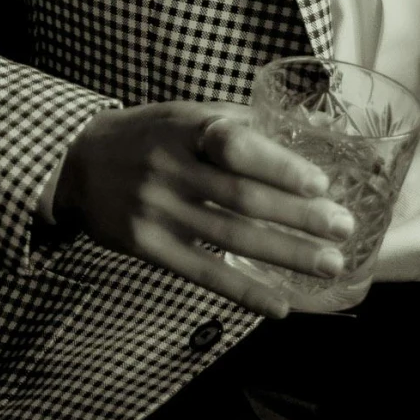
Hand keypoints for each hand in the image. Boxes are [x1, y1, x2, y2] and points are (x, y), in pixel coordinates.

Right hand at [52, 102, 356, 317]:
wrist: (76, 165)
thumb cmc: (146, 136)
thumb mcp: (186, 115)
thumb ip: (242, 124)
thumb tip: (317, 132)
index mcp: (185, 129)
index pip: (234, 146)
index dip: (277, 165)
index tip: (320, 183)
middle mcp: (170, 168)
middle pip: (241, 197)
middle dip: (298, 216)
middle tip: (343, 229)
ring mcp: (158, 210)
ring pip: (230, 236)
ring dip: (285, 254)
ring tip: (328, 264)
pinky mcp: (149, 246)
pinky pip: (203, 272)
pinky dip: (243, 291)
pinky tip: (279, 304)